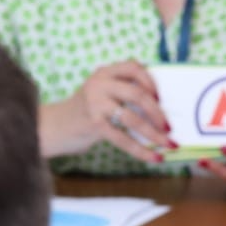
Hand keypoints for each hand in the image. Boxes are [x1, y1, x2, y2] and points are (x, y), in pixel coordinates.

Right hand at [40, 60, 174, 162]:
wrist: (55, 126)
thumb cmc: (87, 111)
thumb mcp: (102, 92)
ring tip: (168, 144)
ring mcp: (95, 103)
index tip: (162, 98)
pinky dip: (141, 150)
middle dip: (158, 112)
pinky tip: (154, 158)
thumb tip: (162, 106)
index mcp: (105, 72)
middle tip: (169, 127)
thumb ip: (123, 90)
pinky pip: (122, 138)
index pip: (133, 67)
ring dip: (154, 133)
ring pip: (132, 117)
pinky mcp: (93, 123)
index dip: (151, 81)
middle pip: (137, 94)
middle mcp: (99, 84)